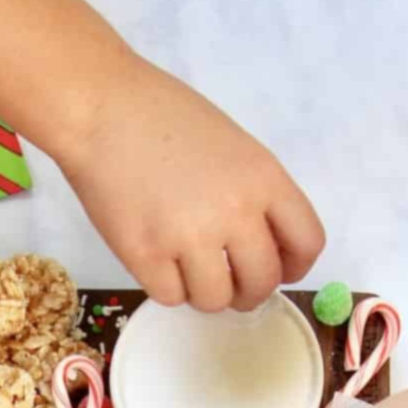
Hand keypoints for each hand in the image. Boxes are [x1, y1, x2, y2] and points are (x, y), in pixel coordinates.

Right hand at [60, 55, 323, 311]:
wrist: (101, 107)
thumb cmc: (164, 117)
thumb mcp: (233, 146)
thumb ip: (254, 193)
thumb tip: (258, 247)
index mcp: (263, 178)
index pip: (307, 243)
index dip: (293, 267)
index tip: (277, 270)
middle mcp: (234, 212)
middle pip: (262, 282)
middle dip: (248, 293)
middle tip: (229, 284)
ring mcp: (189, 237)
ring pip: (215, 301)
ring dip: (204, 293)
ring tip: (187, 269)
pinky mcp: (146, 256)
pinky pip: (170, 297)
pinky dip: (165, 286)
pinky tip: (156, 259)